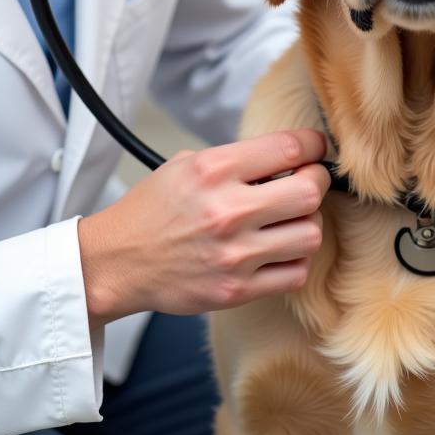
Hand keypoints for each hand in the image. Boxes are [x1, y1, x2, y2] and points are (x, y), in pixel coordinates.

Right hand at [77, 129, 329, 327]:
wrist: (117, 261)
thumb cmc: (153, 209)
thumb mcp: (186, 164)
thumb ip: (236, 159)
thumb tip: (286, 156)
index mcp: (214, 170)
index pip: (288, 147)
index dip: (313, 144)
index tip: (316, 148)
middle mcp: (227, 210)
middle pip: (309, 191)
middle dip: (316, 181)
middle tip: (309, 181)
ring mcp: (234, 254)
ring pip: (310, 234)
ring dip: (307, 223)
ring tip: (290, 219)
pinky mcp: (237, 290)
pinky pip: (295, 273)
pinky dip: (295, 260)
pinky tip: (278, 250)